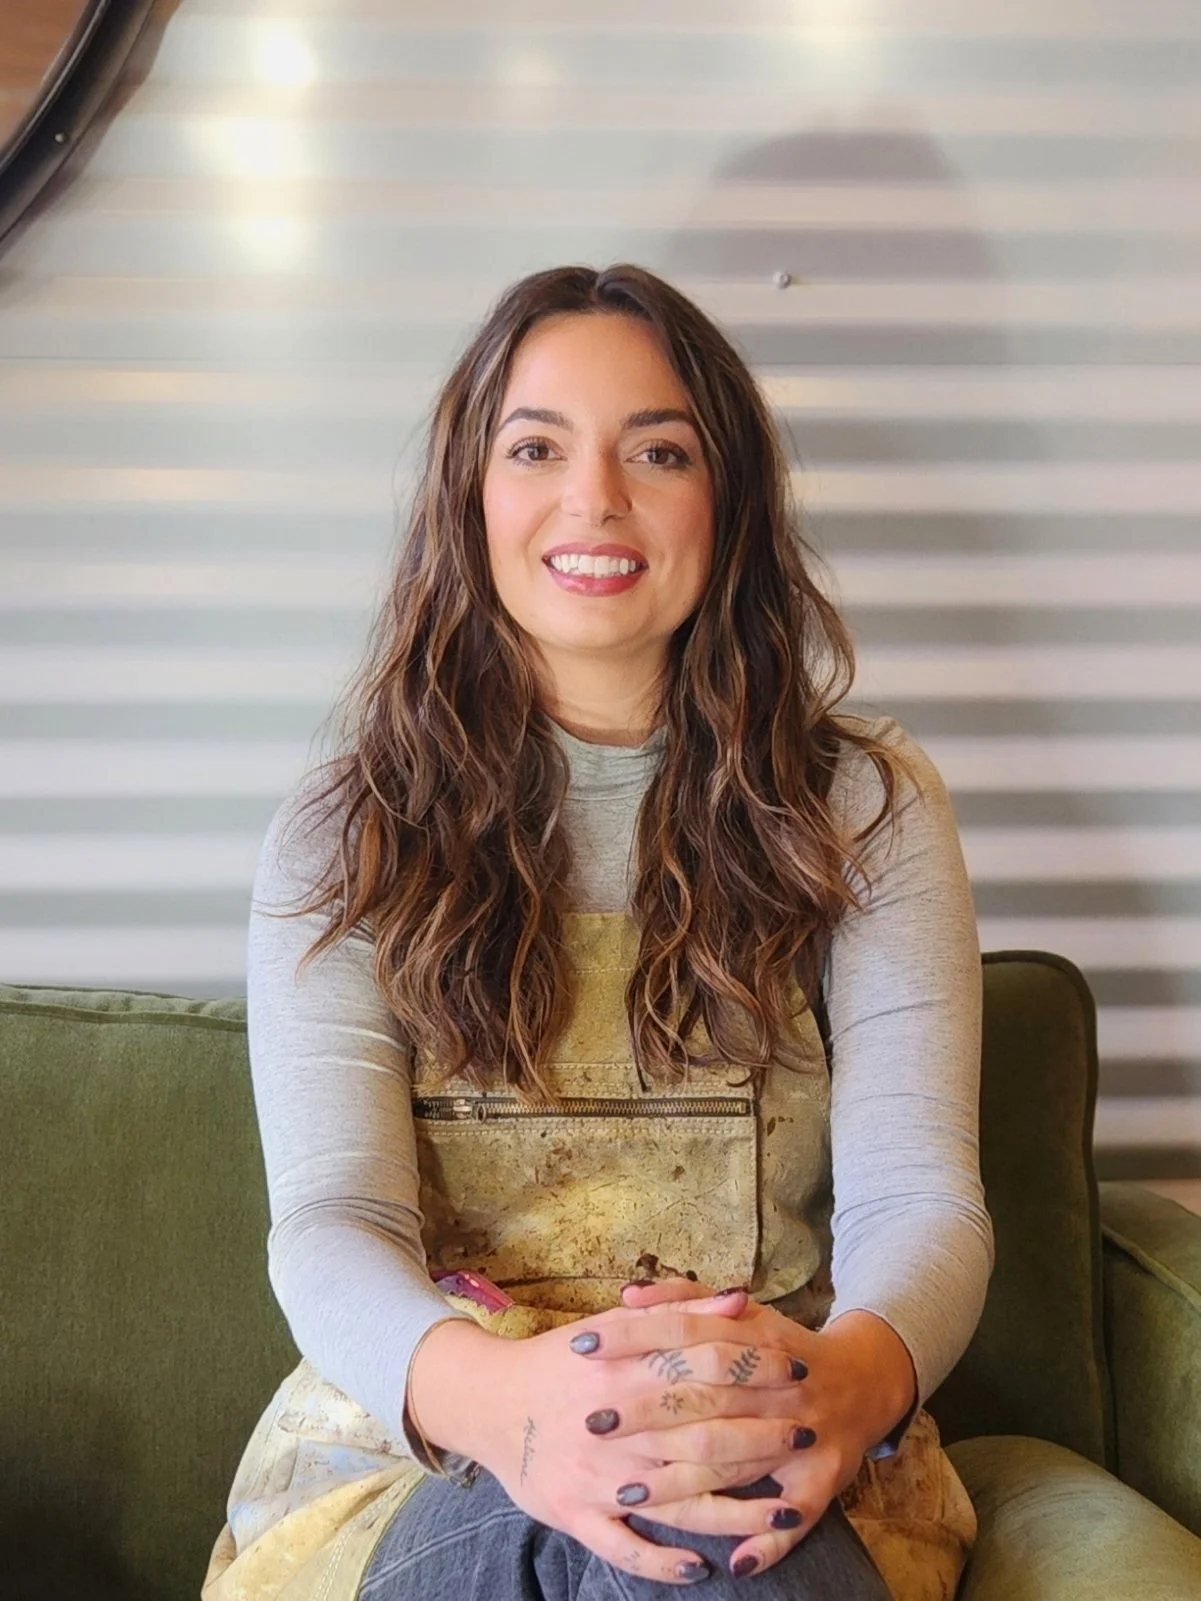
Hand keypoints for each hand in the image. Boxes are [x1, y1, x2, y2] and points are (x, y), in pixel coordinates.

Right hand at [408, 1291, 809, 1585]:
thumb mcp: (616, 1325)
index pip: (706, 1368)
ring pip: (677, 1499)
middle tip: (804, 1433)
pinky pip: (624, 1548)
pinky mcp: (575, 1516)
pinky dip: (662, 1561)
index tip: (799, 1370)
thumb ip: (680, 1313)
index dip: (758, 1369)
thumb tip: (742, 1298)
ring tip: (782, 1509)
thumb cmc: (562, 1360)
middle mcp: (614, 1425)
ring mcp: (596, 1477)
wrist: (486, 1401)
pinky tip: (701, 1568)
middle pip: (702, 1434)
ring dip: (734, 1509)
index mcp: (624, 1370)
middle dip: (760, 1436)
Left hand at [605, 1276, 917, 1578]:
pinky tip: (734, 1564)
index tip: (581, 1345)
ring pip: (737, 1461)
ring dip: (682, 1482)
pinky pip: (796, 1515)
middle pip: (702, 1396)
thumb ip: (685, 1299)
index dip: (632, 1336)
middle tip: (591, 1421)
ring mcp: (802, 1433)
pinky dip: (767, 1541)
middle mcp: (777, 1383)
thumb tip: (627, 1294)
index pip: (683, 1330)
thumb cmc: (783, 1347)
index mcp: (754, 1337)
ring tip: (626, 1495)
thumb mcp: (742, 1314)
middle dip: (644, 1412)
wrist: (864, 1380)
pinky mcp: (825, 1478)